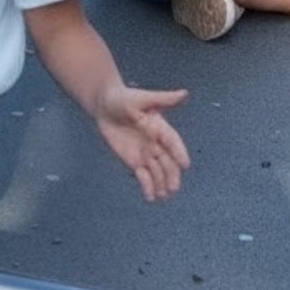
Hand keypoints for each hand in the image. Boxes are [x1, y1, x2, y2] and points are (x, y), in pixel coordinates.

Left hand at [94, 83, 190, 200]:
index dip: (179, 152)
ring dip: (161, 184)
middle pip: (168, 161)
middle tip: (173, 188)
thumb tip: (184, 93)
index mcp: (160, 127)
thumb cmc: (124, 98)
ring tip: (163, 195)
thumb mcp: (142, 97)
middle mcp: (156, 143)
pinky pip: (143, 177)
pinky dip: (147, 187)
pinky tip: (150, 197)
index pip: (173, 141)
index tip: (185, 164)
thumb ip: (163, 99)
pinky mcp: (134, 162)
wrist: (104, 106)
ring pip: (158, 172)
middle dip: (171, 175)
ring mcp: (146, 154)